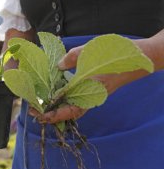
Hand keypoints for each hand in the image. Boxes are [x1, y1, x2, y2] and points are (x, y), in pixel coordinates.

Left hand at [32, 38, 154, 123]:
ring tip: (38, 104)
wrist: (135, 59)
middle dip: (49, 114)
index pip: (69, 111)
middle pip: (67, 113)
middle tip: (32, 109)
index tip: (40, 116)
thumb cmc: (113, 56)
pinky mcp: (91, 90)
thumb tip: (57, 66)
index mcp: (89, 93)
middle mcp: (89, 98)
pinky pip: (74, 99)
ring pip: (70, 107)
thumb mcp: (87, 53)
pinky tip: (52, 94)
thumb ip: (69, 59)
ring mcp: (91, 95)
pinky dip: (62, 100)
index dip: (54, 115)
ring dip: (54, 108)